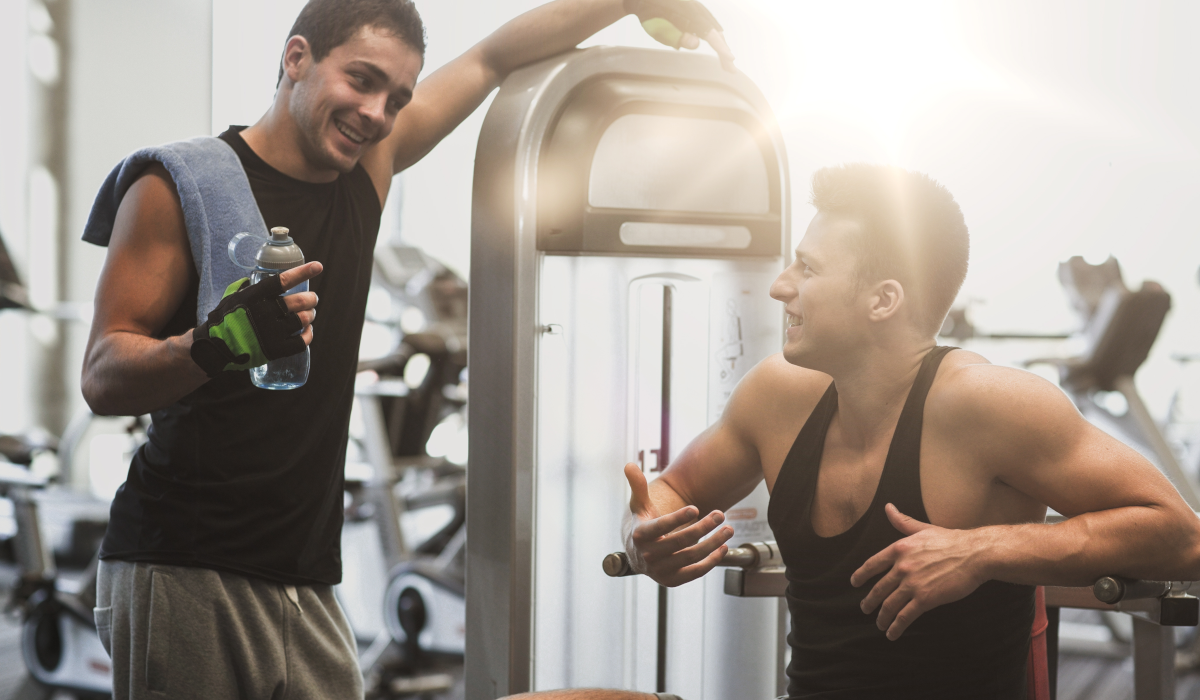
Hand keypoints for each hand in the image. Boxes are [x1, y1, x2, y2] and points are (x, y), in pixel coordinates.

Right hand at [189, 261, 322, 376]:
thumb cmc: (225, 319)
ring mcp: (271, 332)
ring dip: (310, 315)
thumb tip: (263, 276)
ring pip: (303, 320)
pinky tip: (307, 330)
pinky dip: (308, 334)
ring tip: (309, 314)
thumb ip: (250, 287)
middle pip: (300, 302)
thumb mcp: (233, 296)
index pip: (283, 280)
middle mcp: (265, 313)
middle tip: (312, 298)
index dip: (303, 272)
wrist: (215, 347)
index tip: (318, 266)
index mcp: (255, 296)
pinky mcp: (276, 350)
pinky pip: (302, 341)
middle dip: (311, 298)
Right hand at [623, 462, 733, 585]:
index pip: (660, 527)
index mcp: (640, 535)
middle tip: (720, 514)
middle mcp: (648, 555)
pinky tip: (723, 547)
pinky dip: (711, 561)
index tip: (696, 508)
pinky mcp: (672, 580)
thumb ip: (637, 485)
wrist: (638, 553)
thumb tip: (629, 465)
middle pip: (680, 541)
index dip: (678, 518)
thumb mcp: (639, 504)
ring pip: (691, 556)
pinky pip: (695, 572)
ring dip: (713, 543)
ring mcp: (660, 570)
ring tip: (728, 528)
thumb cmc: (643, 523)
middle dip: (703, 527)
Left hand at [625, 0, 736, 71]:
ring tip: (726, 63)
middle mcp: (697, 10)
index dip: (720, 47)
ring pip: (714, 29)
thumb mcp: (660, 29)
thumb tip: (696, 44)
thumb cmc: (651, 16)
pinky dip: (715, 38)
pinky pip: (709, 26)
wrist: (644, 1)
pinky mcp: (695, 12)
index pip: (710, 33)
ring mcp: (697, 10)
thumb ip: (677, 37)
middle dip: (724, 51)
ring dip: (721, 46)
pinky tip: (718, 45)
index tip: (730, 58)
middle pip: (716, 32)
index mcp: (690, 14)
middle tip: (730, 70)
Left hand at [850, 503, 987, 640]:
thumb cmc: (951, 540)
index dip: (861, 575)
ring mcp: (912, 584)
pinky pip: (904, 616)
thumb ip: (902, 522)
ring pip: (889, 605)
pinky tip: (892, 633)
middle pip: (878, 588)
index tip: (854, 583)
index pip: (872, 564)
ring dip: (882, 617)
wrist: (973, 554)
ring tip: (879, 623)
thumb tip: (887, 507)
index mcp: (899, 549)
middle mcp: (901, 567)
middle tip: (865, 608)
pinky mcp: (925, 599)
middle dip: (869, 601)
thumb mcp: (922, 528)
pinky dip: (896, 626)